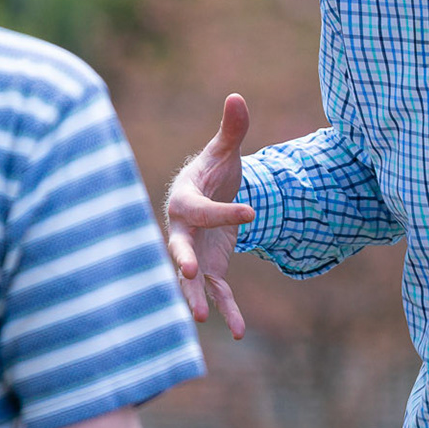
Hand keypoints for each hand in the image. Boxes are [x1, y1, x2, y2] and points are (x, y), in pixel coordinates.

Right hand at [164, 94, 255, 338]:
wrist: (210, 196)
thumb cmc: (215, 170)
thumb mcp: (225, 152)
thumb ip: (231, 129)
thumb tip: (237, 96)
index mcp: (185, 200)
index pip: (202, 209)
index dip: (225, 211)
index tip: (251, 212)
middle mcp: (182, 230)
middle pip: (177, 246)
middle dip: (180, 259)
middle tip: (185, 270)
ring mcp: (193, 252)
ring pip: (189, 278)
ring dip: (194, 296)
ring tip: (199, 318)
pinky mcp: (209, 268)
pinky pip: (216, 292)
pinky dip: (227, 310)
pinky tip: (241, 330)